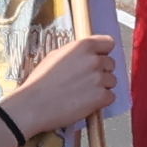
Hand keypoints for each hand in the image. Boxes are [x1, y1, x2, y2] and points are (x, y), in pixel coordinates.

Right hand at [2, 25, 119, 139]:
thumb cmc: (40, 80)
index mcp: (83, 46)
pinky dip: (102, 101)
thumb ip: (75, 53)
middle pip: (111, 64)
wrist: (34, 104)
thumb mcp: (55, 56)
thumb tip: (84, 56)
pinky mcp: (101, 97)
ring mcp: (99, 79)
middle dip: (102, 71)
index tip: (97, 58)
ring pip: (112, 81)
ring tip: (86, 93)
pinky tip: (87, 102)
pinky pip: (110, 97)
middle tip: (87, 80)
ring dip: (102, 87)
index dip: (103, 52)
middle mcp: (94, 60)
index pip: (108, 43)